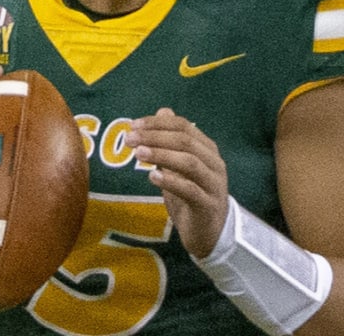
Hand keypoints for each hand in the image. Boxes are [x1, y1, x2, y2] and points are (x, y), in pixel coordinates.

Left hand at [126, 107, 229, 257]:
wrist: (209, 232)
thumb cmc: (191, 196)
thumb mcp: (179, 166)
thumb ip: (171, 141)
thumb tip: (162, 110)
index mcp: (207, 149)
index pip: (184, 126)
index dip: (158, 123)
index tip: (133, 125)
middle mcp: (214, 163)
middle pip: (186, 141)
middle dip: (155, 137)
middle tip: (129, 139)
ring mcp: (213, 184)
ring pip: (190, 163)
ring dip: (162, 155)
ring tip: (138, 154)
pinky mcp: (208, 205)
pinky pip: (190, 190)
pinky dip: (171, 181)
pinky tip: (152, 177)